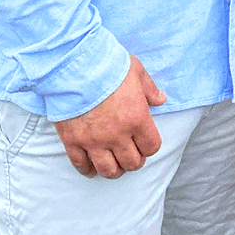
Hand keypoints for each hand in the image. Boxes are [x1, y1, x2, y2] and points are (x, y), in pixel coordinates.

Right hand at [53, 55, 165, 178]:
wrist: (74, 65)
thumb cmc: (108, 65)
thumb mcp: (136, 71)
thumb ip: (150, 88)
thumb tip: (161, 100)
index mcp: (137, 118)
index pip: (151, 147)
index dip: (149, 146)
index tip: (144, 141)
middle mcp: (117, 134)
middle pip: (132, 163)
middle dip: (134, 160)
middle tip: (129, 153)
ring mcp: (94, 140)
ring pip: (109, 170)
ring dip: (114, 170)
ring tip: (113, 162)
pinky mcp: (73, 140)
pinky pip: (81, 165)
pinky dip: (87, 169)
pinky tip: (91, 167)